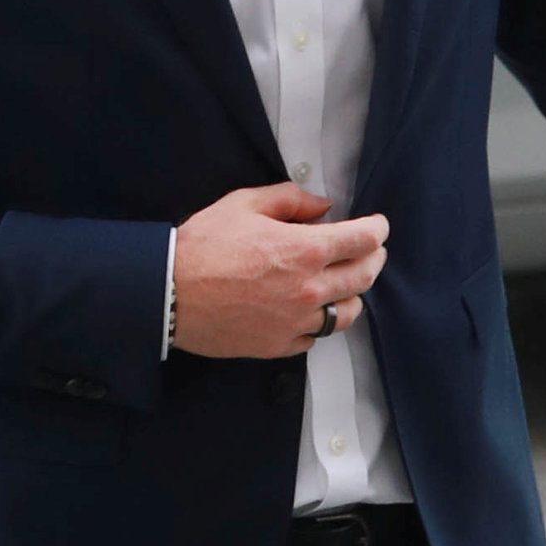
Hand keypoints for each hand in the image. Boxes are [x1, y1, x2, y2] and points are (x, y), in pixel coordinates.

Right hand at [172, 185, 388, 359]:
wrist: (168, 293)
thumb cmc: (203, 245)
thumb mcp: (244, 204)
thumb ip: (290, 199)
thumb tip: (323, 206)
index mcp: (304, 250)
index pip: (363, 240)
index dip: (377, 230)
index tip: (378, 226)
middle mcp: (309, 289)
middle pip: (365, 277)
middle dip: (374, 259)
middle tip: (371, 251)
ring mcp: (297, 322)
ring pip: (348, 313)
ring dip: (352, 294)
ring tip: (343, 283)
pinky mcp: (281, 345)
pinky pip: (316, 337)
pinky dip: (319, 322)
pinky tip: (310, 310)